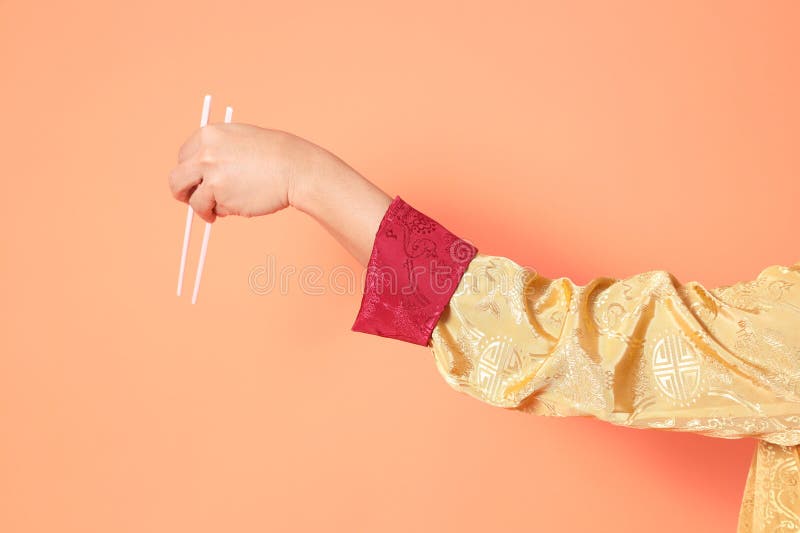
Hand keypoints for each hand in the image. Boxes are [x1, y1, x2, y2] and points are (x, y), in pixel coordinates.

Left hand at [169, 123, 327, 221]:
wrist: (294, 168)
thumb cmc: (275, 155)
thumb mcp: (241, 139)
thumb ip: (219, 150)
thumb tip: (203, 171)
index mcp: (208, 135)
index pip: (184, 156)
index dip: (189, 171)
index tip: (195, 181)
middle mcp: (204, 153)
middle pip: (176, 178)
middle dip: (182, 192)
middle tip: (190, 200)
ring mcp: (210, 175)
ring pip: (192, 199)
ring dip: (201, 208)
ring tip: (216, 211)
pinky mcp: (219, 196)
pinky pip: (210, 210)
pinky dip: (219, 213)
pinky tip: (236, 207)